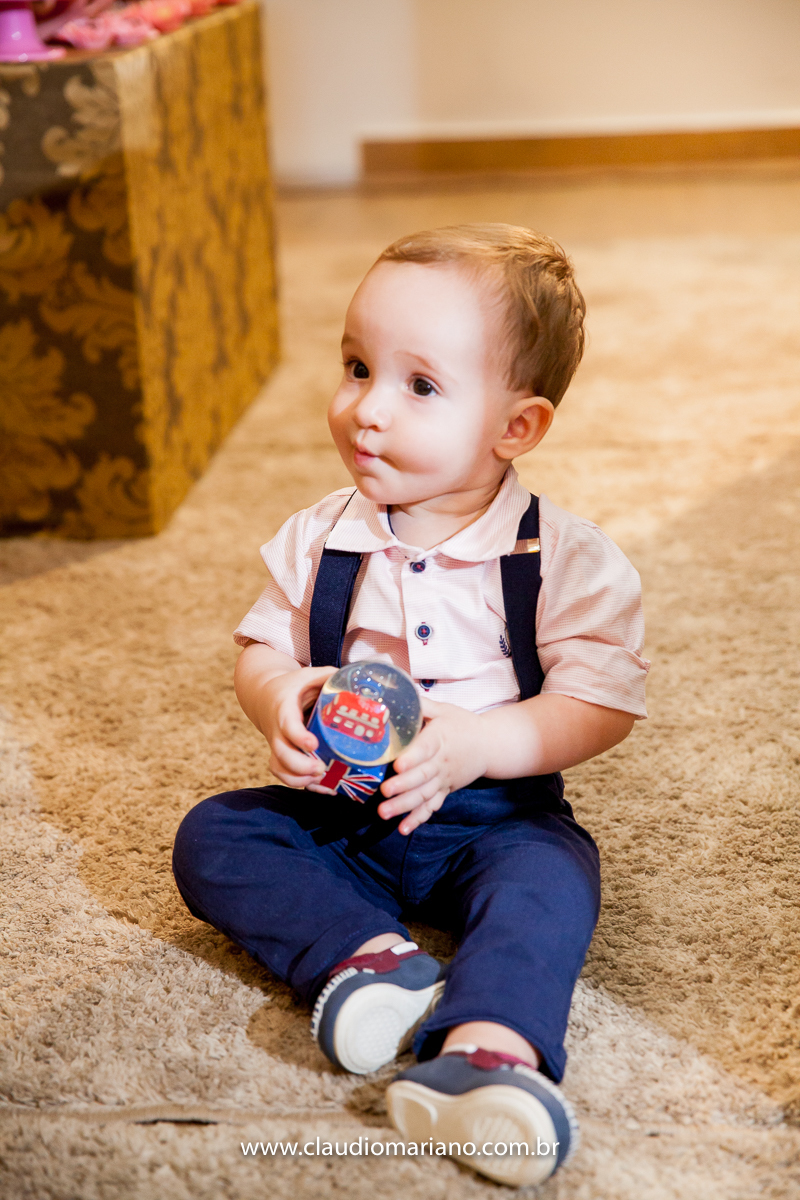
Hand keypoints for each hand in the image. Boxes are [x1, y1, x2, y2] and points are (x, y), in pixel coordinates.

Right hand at [255, 665, 337, 789]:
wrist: (264, 695)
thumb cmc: (292, 686)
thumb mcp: (309, 675)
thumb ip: (330, 677)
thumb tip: (358, 684)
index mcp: (284, 709)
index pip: (288, 725)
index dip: (299, 737)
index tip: (314, 745)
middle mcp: (277, 730)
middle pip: (281, 754)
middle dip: (300, 767)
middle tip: (321, 769)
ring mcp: (277, 745)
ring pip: (279, 768)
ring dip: (299, 780)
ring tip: (323, 780)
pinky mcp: (280, 756)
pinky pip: (284, 775)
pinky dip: (301, 784)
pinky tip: (323, 787)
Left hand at [377, 698, 488, 834]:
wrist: (490, 745)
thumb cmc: (463, 724)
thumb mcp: (445, 710)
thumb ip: (423, 704)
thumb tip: (400, 690)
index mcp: (440, 738)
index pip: (425, 748)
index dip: (412, 757)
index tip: (398, 765)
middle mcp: (442, 762)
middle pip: (422, 776)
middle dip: (403, 786)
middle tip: (384, 793)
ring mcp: (444, 779)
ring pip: (424, 794)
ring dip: (404, 805)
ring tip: (384, 813)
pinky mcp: (446, 790)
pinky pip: (432, 806)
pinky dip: (419, 818)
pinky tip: (404, 829)